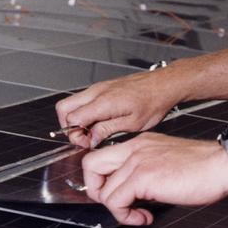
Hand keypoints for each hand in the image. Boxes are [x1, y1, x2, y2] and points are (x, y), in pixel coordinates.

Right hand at [55, 71, 177, 147]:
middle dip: (68, 126)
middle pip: (63, 108)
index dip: (75, 134)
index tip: (87, 143)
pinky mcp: (103, 88)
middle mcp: (97, 92)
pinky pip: (83, 99)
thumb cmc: (153, 102)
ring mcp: (99, 88)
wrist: (164, 85)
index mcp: (102, 102)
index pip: (71, 118)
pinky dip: (84, 112)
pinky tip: (99, 121)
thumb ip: (106, 130)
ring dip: (76, 119)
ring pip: (72, 102)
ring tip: (93, 131)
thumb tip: (90, 139)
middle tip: (84, 138)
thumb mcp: (131, 124)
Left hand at [81, 133, 227, 224]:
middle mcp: (135, 148)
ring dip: (118, 210)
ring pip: (103, 190)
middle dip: (98, 191)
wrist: (222, 165)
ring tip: (139, 214)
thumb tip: (136, 193)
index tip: (120, 195)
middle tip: (118, 204)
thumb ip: (148, 171)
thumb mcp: (168, 162)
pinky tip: (144, 217)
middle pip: (90, 166)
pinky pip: (116, 201)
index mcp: (140, 143)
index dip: (104, 180)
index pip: (103, 157)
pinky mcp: (143, 177)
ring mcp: (137, 161)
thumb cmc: (205, 167)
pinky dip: (126, 216)